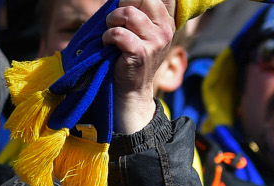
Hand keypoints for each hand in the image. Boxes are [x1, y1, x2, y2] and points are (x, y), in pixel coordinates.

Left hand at [104, 0, 176, 133]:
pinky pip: (119, 32)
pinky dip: (108, 37)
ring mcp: (156, 42)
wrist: (132, 89)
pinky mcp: (142, 52)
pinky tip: (109, 45)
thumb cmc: (131, 56)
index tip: (126, 14)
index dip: (133, 0)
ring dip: (112, 21)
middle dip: (123, 7)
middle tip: (117, 22)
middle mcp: (165, 30)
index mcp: (166, 22)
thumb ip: (138, 12)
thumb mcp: (141, 31)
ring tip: (112, 33)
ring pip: (129, 13)